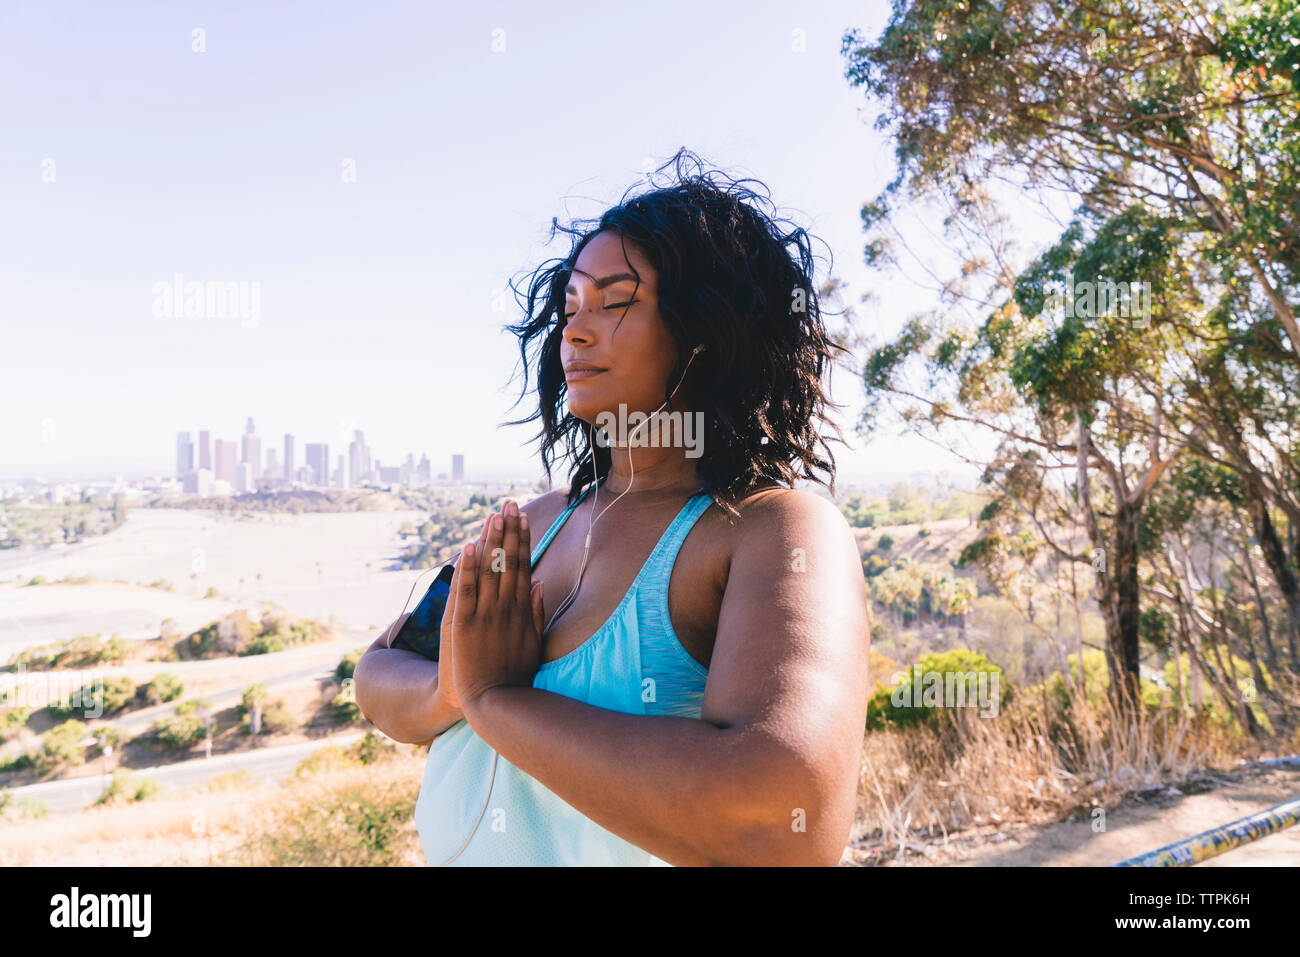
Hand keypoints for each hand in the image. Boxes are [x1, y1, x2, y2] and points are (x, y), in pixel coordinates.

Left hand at [448, 500, 545, 711]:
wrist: (493, 701)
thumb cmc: (515, 674)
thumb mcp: (533, 641)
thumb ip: (536, 611)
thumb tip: (539, 582)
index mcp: (522, 610)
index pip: (523, 566)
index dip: (522, 540)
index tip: (523, 518)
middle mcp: (505, 608)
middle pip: (507, 562)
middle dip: (508, 531)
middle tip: (508, 504)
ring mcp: (485, 615)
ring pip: (488, 570)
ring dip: (490, 541)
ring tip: (493, 515)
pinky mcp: (464, 625)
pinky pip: (466, 591)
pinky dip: (468, 568)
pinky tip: (470, 547)